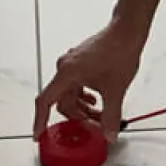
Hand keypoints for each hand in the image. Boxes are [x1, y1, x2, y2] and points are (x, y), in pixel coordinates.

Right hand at [34, 20, 147, 142]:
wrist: (127, 31)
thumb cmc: (118, 50)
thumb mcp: (115, 90)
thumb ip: (111, 116)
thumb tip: (109, 134)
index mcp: (66, 73)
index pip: (45, 102)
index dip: (40, 121)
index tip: (39, 134)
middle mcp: (65, 67)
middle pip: (61, 101)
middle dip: (76, 117)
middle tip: (92, 126)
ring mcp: (72, 63)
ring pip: (70, 93)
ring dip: (82, 107)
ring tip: (99, 115)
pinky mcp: (80, 61)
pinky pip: (76, 84)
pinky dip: (84, 96)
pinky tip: (97, 100)